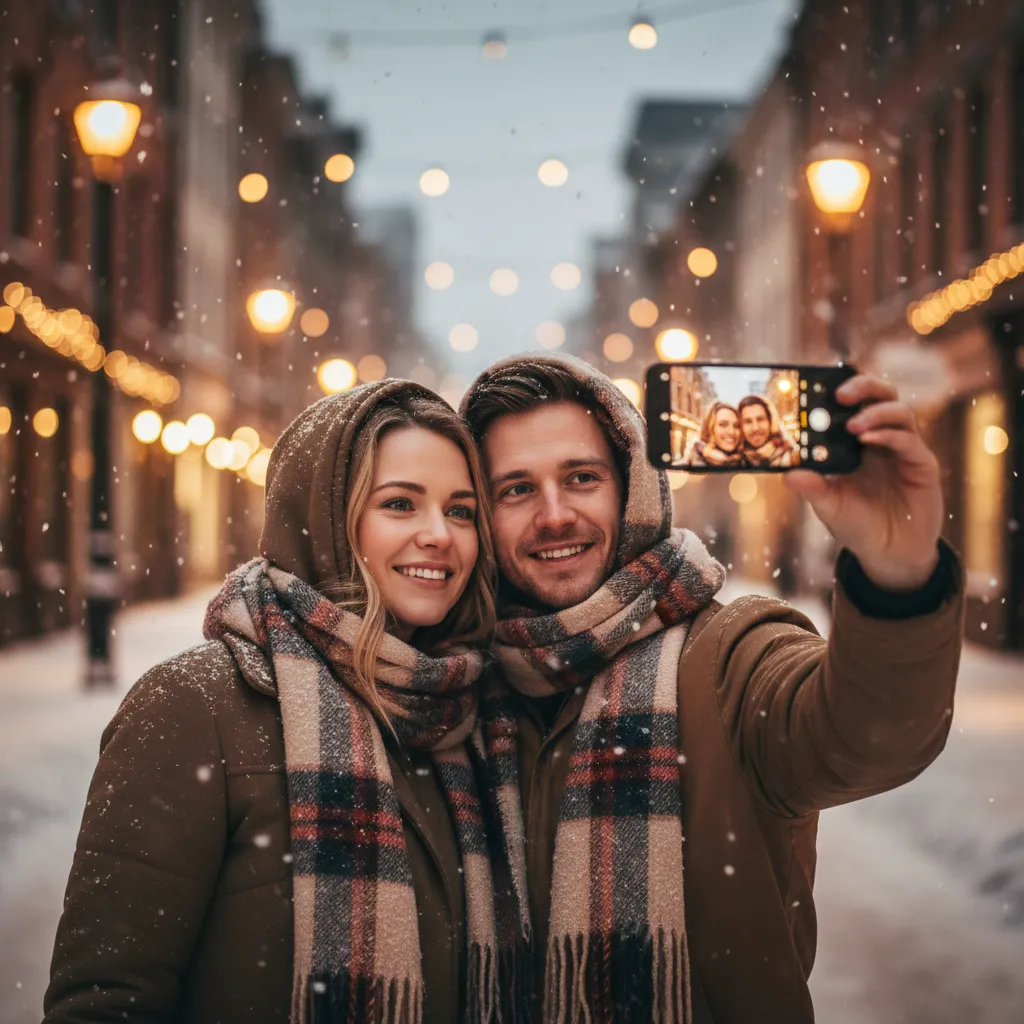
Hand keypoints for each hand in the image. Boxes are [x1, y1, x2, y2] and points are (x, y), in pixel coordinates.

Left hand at [785, 375, 942, 590]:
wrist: (890, 554)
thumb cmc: (858, 525)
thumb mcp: (829, 507)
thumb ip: (813, 489)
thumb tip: (788, 475)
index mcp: (858, 442)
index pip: (854, 403)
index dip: (841, 390)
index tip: (817, 388)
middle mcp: (882, 439)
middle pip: (882, 395)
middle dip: (863, 386)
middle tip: (840, 394)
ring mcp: (904, 450)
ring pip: (899, 411)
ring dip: (875, 412)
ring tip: (852, 425)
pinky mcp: (922, 465)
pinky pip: (909, 441)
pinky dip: (889, 435)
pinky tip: (869, 440)